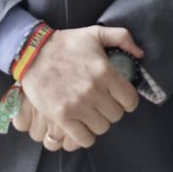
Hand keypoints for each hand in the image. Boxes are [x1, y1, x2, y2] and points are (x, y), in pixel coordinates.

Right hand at [17, 25, 144, 148]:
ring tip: (91, 113)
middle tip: (102, 103)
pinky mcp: (62, 117)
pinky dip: (85, 136)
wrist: (32, 52)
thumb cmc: (66, 43)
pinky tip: (81, 125)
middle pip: (116, 115)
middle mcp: (93, 91)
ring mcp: (77, 106)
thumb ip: (122, 37)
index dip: (127, 100)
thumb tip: (140, 54)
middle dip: (111, 110)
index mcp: (105, 72)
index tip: (120, 98)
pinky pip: (84, 139)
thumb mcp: (95, 32)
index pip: (130, 100)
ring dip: (98, 122)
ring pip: (101, 128)